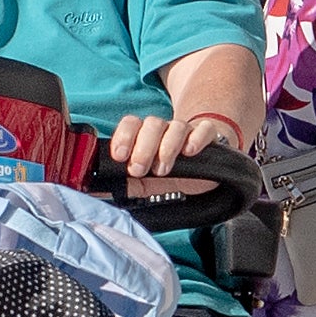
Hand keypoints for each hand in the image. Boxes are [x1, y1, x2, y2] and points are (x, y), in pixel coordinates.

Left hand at [103, 111, 234, 180]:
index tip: (119, 157)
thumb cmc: (171, 175)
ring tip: (163, 169)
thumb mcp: (149, 183)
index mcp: (145, 136)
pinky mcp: (208, 135)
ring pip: (176, 127)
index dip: (123, 137)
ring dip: (167, 147)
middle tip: (139, 169)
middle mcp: (165, 130)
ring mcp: (187, 131)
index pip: (132, 124)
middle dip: (143, 147)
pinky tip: (190, 151)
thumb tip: (107, 192)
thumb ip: (130, 186)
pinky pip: (205, 129)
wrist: (205, 172)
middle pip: (152, 124)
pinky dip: (197, 138)